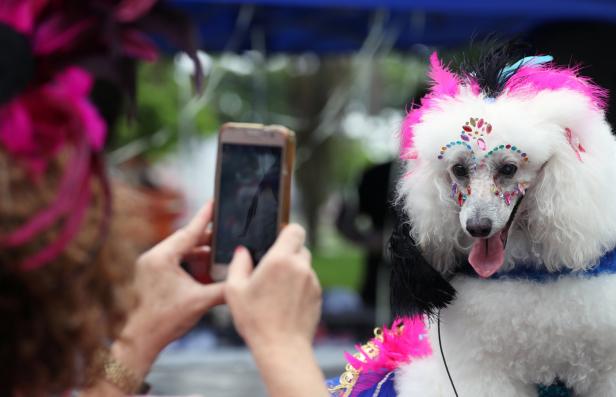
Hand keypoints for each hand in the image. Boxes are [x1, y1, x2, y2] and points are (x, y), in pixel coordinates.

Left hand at [112, 201, 223, 379]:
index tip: (213, 203)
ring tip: (218, 253)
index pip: (188, 232)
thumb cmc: (166, 320)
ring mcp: (149, 265)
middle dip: (206, 238)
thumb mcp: (201, 301)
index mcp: (162, 258)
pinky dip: (190, 262)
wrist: (142, 339)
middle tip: (225, 232)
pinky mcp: (150, 274)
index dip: (204, 218)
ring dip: (199, 252)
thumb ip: (224, 288)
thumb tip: (242, 278)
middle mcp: (152, 257)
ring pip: (180, 251)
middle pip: (185, 240)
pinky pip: (173, 260)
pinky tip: (204, 268)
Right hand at [225, 224, 327, 396]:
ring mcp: (312, 281)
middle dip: (288, 254)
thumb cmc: (256, 320)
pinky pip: (309, 283)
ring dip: (294, 272)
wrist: (282, 347)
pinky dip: (299, 287)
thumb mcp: (235, 291)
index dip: (287, 230)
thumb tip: (242, 252)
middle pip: (300, 248)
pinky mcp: (318, 296)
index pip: (295, 229)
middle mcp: (301, 267)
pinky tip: (285, 303)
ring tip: (276, 291)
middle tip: (271, 269)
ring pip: (305, 267)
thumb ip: (238, 264)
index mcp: (280, 259)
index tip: (277, 239)